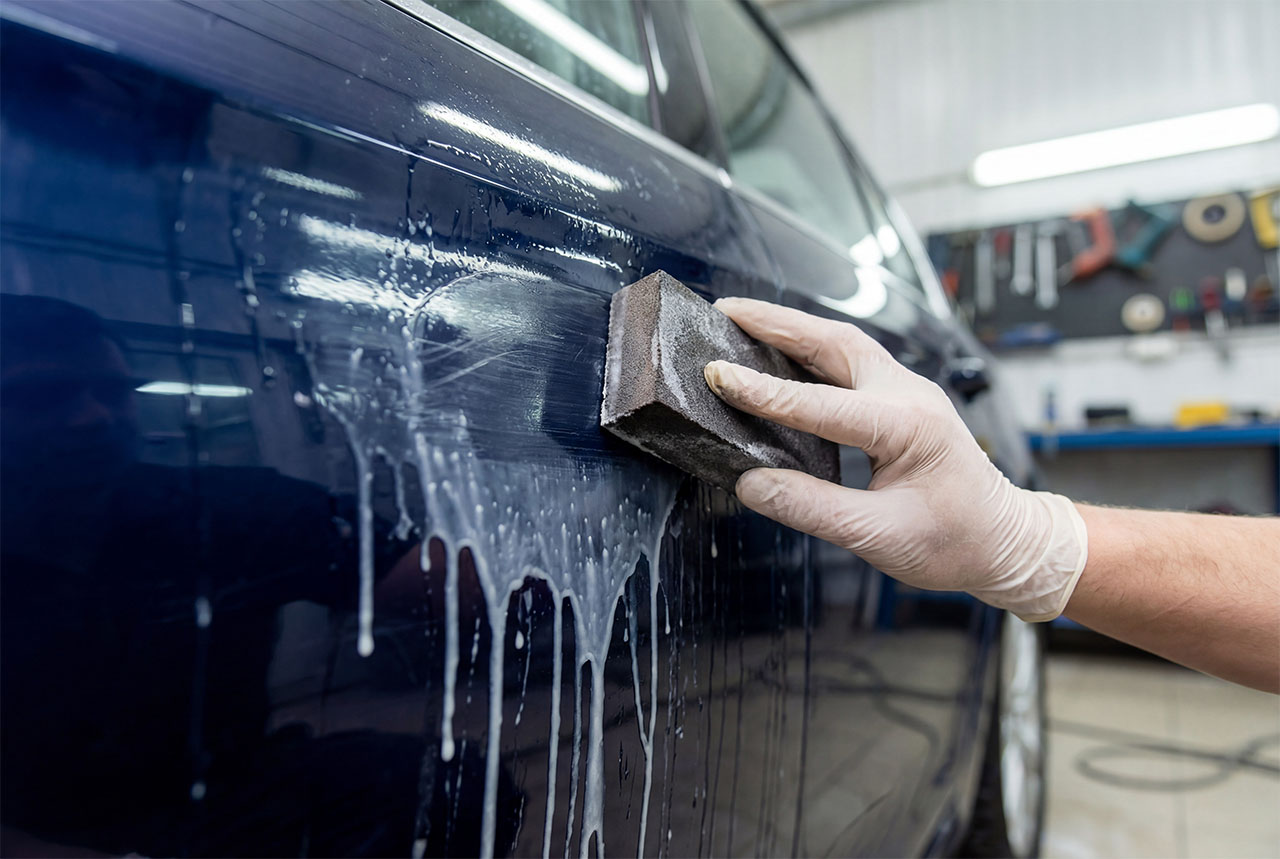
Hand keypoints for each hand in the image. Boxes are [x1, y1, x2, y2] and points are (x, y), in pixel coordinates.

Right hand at [703, 297, 1086, 621]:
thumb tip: (752, 484)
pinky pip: (850, 360)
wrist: (1005, 541)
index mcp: (908, 427)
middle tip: (724, 312)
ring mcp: (907, 391)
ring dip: (790, 328)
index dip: (764, 393)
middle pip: (834, 342)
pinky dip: (809, 347)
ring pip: (841, 343)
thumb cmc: (956, 542)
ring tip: (741, 319)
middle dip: (775, 324)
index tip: (719, 377)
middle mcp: (908, 395)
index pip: (821, 404)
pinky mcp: (900, 399)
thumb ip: (812, 509)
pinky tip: (779, 350)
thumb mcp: (880, 537)